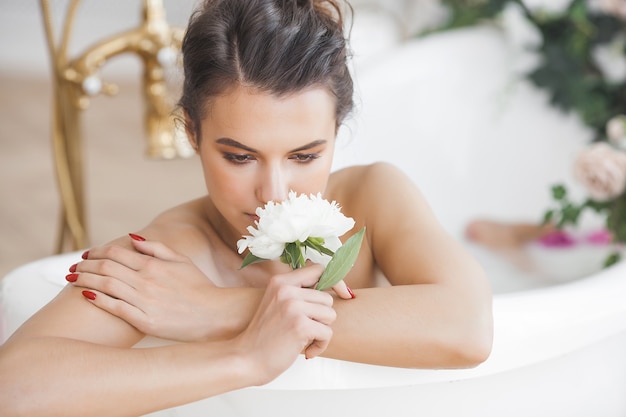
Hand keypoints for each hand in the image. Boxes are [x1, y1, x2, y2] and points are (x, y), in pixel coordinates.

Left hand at [68, 237, 221, 341]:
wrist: (214, 314)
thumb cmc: (199, 287)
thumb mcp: (181, 261)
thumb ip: (156, 248)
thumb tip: (132, 238)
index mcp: (154, 265)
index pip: (116, 253)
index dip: (97, 252)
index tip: (86, 255)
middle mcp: (146, 281)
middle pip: (106, 268)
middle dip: (85, 266)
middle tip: (73, 267)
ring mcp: (145, 301)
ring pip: (106, 286)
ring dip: (85, 280)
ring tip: (72, 279)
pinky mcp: (145, 321)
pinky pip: (116, 308)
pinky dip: (98, 300)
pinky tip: (86, 296)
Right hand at [235, 265, 335, 384]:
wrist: (246, 359)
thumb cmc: (264, 336)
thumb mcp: (277, 304)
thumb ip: (298, 293)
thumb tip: (331, 286)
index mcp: (280, 281)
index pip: (318, 269)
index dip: (336, 281)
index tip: (344, 293)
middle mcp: (286, 289)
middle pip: (328, 298)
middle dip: (322, 317)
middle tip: (305, 330)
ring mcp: (293, 306)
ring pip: (330, 315)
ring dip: (321, 331)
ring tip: (304, 339)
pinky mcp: (300, 325)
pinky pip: (327, 333)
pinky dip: (320, 345)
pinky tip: (305, 351)